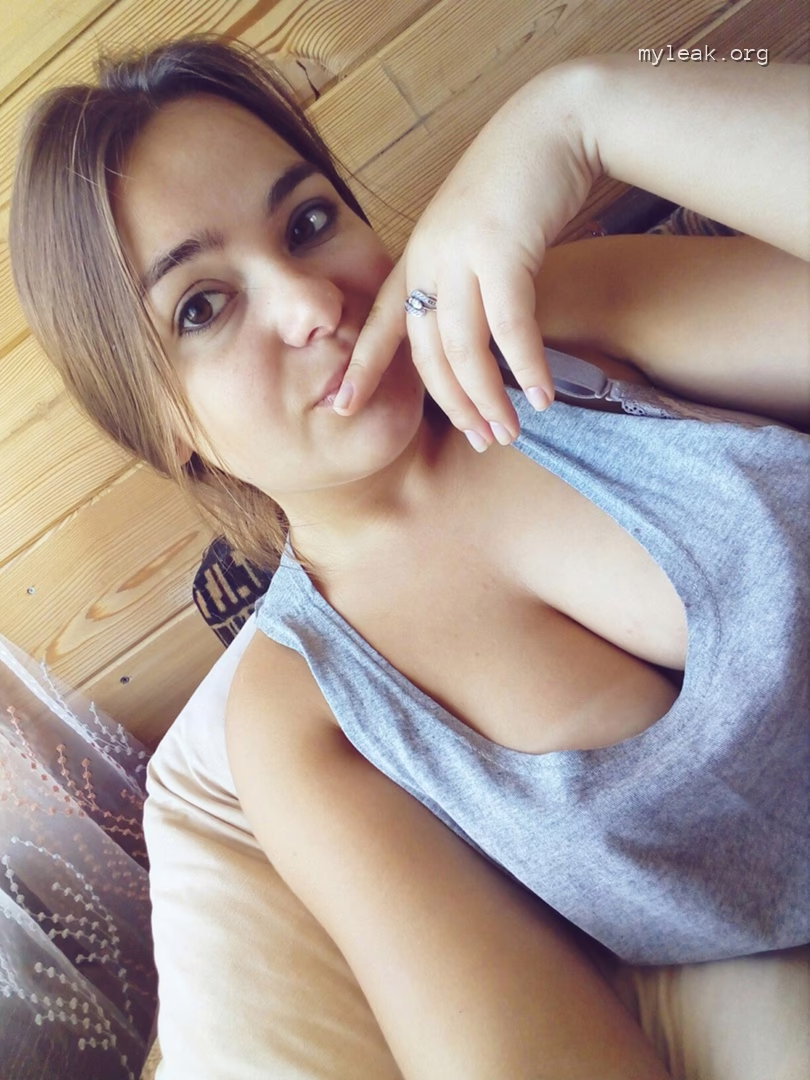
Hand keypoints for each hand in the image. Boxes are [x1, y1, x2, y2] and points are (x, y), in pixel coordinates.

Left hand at [332, 61, 596, 448]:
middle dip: (452, 405)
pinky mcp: (503, 249)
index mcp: (416, 257)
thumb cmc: (516, 185)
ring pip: (463, 349)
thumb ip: (462, 281)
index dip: (361, 367)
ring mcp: (462, 254)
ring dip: (487, 399)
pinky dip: (526, 367)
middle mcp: (430, 259)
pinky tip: (543, 397)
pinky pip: (511, 328)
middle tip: (480, 440)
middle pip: (427, 352)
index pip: (380, 323)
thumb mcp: (473, 235)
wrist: (552, 125)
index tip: (342, 407)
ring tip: (508, 432)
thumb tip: (475, 336)